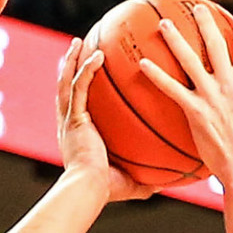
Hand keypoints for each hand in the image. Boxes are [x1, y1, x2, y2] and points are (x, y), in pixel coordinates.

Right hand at [54, 37, 154, 202]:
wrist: (88, 190)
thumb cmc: (105, 191)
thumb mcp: (130, 183)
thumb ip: (146, 181)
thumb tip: (166, 184)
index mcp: (77, 136)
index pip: (75, 107)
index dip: (77, 90)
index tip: (83, 76)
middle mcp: (69, 125)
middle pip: (66, 88)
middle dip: (69, 67)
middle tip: (76, 49)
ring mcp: (69, 120)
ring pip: (67, 82)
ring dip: (73, 60)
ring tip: (79, 42)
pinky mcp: (74, 119)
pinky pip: (80, 87)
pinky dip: (87, 69)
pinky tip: (98, 54)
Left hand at [138, 4, 232, 186]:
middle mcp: (231, 83)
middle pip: (217, 44)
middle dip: (207, 22)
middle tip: (198, 5)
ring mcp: (212, 96)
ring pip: (191, 61)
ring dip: (176, 40)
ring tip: (165, 24)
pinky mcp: (196, 111)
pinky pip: (172, 90)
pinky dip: (157, 76)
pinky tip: (142, 63)